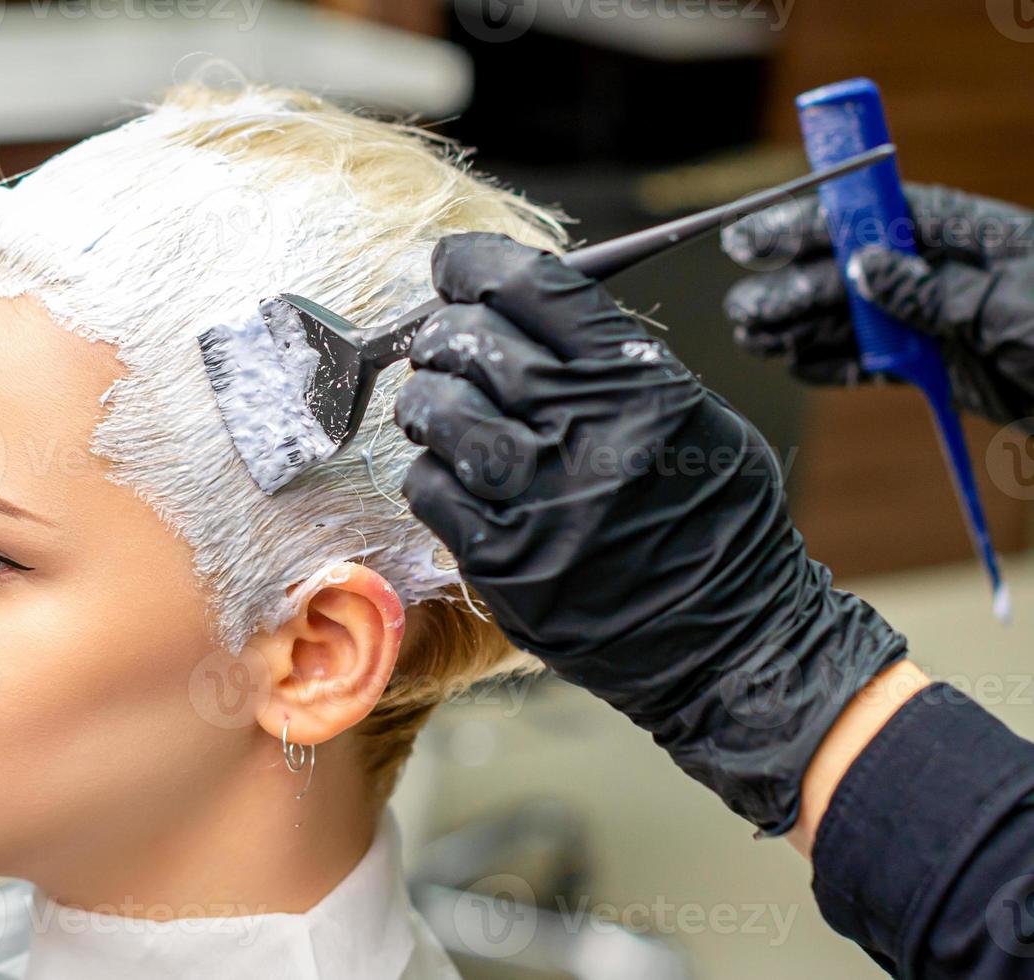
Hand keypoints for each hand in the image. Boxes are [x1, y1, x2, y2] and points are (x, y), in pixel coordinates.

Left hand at [396, 232, 907, 834]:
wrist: (733, 640)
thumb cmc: (716, 523)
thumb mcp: (692, 417)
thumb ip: (613, 363)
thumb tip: (523, 311)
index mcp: (640, 385)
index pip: (535, 289)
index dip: (477, 263)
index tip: (453, 264)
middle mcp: (586, 435)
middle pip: (472, 342)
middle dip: (442, 332)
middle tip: (442, 345)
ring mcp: (538, 501)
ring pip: (437, 410)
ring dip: (426, 399)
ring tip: (437, 406)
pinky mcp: (503, 561)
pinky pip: (428, 487)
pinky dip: (430, 470)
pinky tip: (452, 474)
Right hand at [722, 183, 1033, 428]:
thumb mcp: (1007, 305)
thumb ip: (931, 288)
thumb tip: (862, 267)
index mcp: (970, 237)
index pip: (878, 214)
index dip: (815, 220)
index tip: (759, 234)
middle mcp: (946, 273)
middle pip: (853, 268)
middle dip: (794, 283)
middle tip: (744, 305)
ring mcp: (939, 320)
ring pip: (853, 316)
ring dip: (799, 324)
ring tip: (752, 335)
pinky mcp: (939, 366)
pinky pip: (872, 361)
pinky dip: (830, 363)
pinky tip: (793, 361)